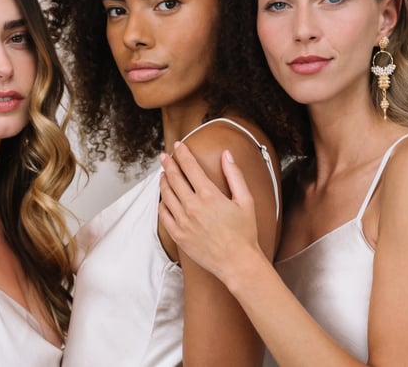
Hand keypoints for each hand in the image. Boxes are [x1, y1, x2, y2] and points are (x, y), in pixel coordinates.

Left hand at [159, 143, 261, 281]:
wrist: (237, 263)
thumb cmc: (244, 232)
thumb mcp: (246, 200)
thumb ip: (234, 175)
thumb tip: (226, 155)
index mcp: (209, 195)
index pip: (190, 167)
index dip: (183, 153)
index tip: (178, 145)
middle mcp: (192, 206)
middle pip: (174, 178)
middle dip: (168, 164)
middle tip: (164, 156)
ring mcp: (183, 222)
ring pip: (166, 195)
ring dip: (163, 181)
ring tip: (163, 174)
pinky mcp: (178, 235)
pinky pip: (163, 215)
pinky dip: (161, 203)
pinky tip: (163, 199)